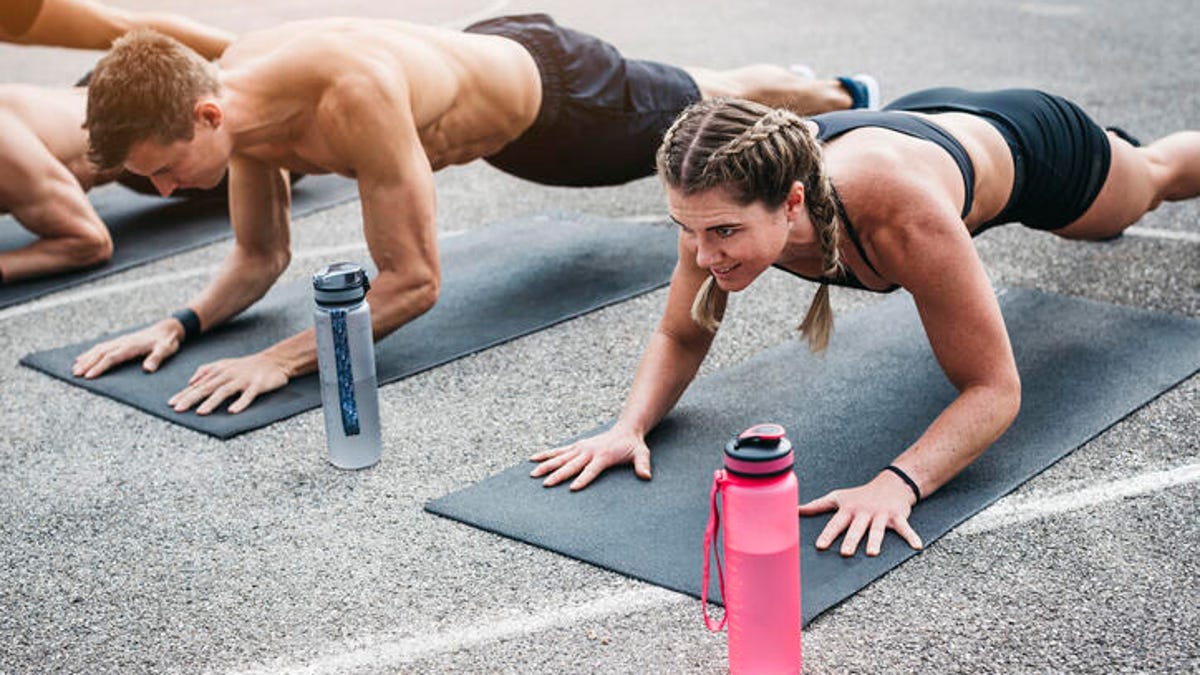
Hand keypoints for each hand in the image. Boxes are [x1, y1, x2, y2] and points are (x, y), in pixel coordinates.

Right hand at [73, 318, 182, 377]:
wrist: (168, 328)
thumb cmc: (167, 341)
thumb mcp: (166, 350)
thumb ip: (156, 358)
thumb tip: (147, 369)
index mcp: (131, 346)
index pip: (111, 357)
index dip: (99, 367)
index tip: (88, 376)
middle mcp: (123, 342)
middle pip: (101, 353)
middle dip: (87, 364)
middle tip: (75, 374)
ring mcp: (121, 341)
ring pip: (99, 349)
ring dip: (86, 358)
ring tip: (75, 368)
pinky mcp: (121, 341)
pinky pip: (103, 346)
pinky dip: (91, 352)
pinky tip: (83, 358)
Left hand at [167, 352, 288, 414]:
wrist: (275, 360)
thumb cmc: (247, 366)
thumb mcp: (225, 365)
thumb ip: (206, 371)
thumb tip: (190, 381)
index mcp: (219, 371)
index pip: (198, 384)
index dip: (184, 394)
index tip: (171, 404)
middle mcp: (228, 375)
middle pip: (207, 387)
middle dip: (192, 398)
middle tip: (179, 409)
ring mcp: (243, 379)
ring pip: (225, 391)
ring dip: (212, 402)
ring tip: (201, 412)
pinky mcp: (258, 384)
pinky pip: (248, 395)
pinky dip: (240, 402)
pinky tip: (232, 411)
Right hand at [529, 425, 651, 490]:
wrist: (626, 430)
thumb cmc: (633, 446)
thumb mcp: (641, 454)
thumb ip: (642, 465)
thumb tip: (646, 476)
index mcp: (603, 456)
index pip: (591, 470)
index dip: (582, 479)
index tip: (572, 488)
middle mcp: (589, 451)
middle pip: (571, 465)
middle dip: (558, 475)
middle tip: (546, 484)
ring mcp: (581, 448)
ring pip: (560, 458)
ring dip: (546, 465)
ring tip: (533, 474)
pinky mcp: (576, 446)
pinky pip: (558, 451)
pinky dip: (546, 454)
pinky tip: (533, 459)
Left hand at [797, 471, 923, 556]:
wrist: (890, 483)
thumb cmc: (860, 495)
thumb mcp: (838, 497)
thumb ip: (817, 506)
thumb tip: (794, 510)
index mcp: (848, 509)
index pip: (835, 523)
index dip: (828, 534)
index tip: (820, 546)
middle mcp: (864, 512)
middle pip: (856, 528)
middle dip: (851, 540)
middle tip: (845, 553)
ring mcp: (881, 514)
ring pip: (878, 530)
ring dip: (876, 540)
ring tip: (873, 553)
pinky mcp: (898, 516)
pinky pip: (905, 528)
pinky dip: (911, 537)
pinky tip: (916, 546)